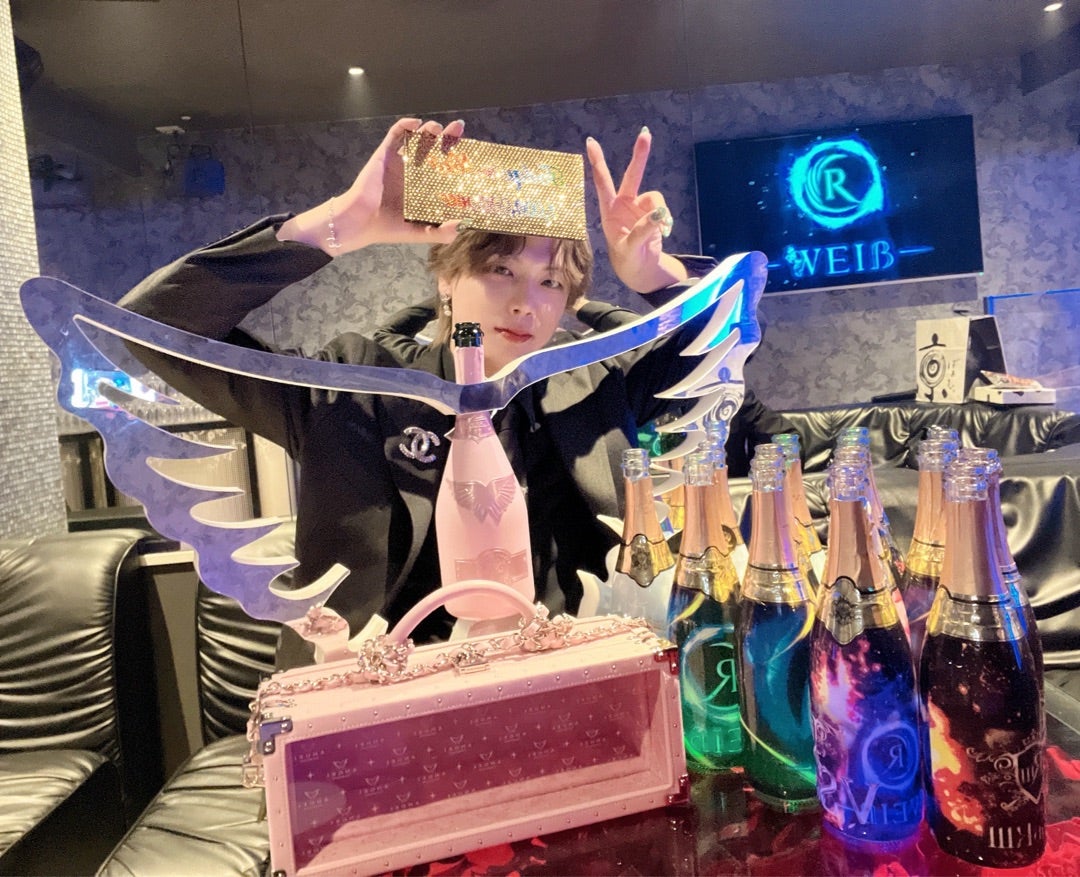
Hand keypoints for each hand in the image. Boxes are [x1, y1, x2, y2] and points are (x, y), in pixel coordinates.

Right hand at [279, 118, 465, 253]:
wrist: (360, 223)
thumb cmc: (387, 228)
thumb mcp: (418, 233)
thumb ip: (440, 233)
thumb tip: (462, 226)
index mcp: (424, 187)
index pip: (444, 167)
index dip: (457, 158)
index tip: (471, 151)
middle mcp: (413, 172)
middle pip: (434, 148)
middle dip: (447, 136)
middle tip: (458, 128)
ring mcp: (399, 161)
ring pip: (417, 138)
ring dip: (428, 129)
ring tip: (437, 129)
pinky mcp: (384, 155)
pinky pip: (395, 135)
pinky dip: (405, 126)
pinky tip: (415, 124)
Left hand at [586, 128, 687, 292]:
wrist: (640, 268)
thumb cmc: (627, 259)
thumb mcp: (630, 249)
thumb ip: (642, 231)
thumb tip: (658, 214)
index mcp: (609, 211)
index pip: (602, 183)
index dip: (597, 162)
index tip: (590, 142)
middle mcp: (623, 204)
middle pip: (632, 175)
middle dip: (640, 155)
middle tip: (645, 134)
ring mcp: (638, 207)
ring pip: (655, 199)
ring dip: (661, 213)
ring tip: (661, 231)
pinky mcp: (652, 213)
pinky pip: (663, 210)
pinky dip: (666, 220)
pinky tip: (664, 232)